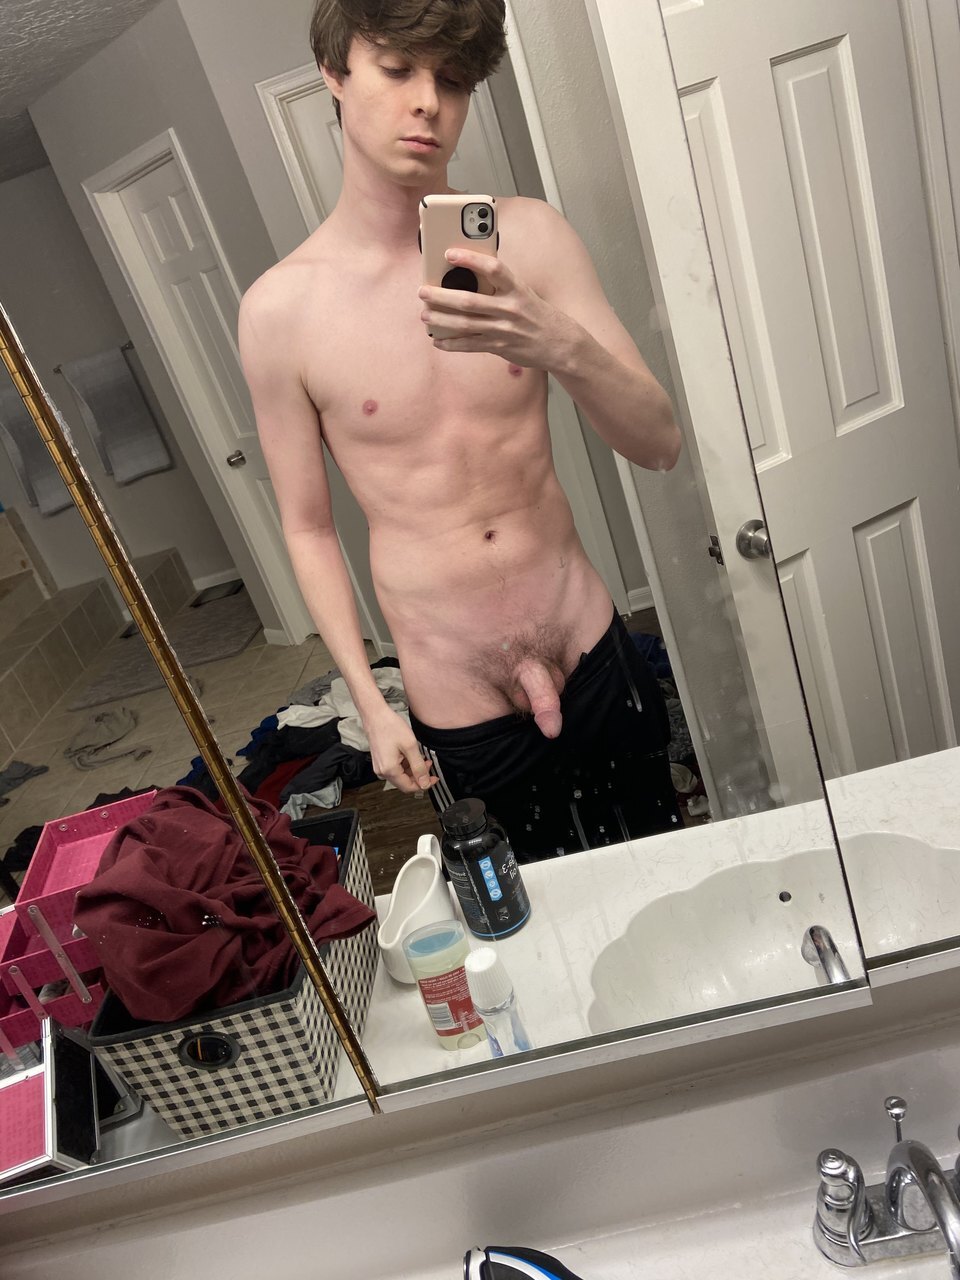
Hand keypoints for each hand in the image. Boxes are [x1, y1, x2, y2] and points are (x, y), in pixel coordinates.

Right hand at [365, 706, 437, 794]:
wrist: (375, 715)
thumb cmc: (390, 726)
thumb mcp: (410, 746)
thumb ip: (418, 767)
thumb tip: (424, 783)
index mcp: (389, 770)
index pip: (409, 787)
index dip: (424, 784)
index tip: (434, 778)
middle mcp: (382, 771)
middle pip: (404, 782)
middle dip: (419, 776)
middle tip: (428, 764)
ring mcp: (379, 766)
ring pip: (400, 776)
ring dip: (413, 770)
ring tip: (421, 757)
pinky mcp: (380, 761)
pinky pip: (395, 769)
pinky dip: (405, 765)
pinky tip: (411, 755)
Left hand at [418, 248, 576, 368]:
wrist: (560, 344)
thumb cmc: (537, 313)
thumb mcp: (523, 292)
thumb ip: (499, 285)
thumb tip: (467, 276)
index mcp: (517, 288)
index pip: (494, 269)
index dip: (470, 259)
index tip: (450, 253)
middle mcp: (510, 308)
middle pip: (469, 301)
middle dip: (442, 296)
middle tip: (423, 291)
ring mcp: (504, 330)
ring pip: (465, 324)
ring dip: (441, 320)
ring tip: (425, 315)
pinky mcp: (500, 347)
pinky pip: (470, 345)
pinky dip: (452, 344)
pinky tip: (438, 341)